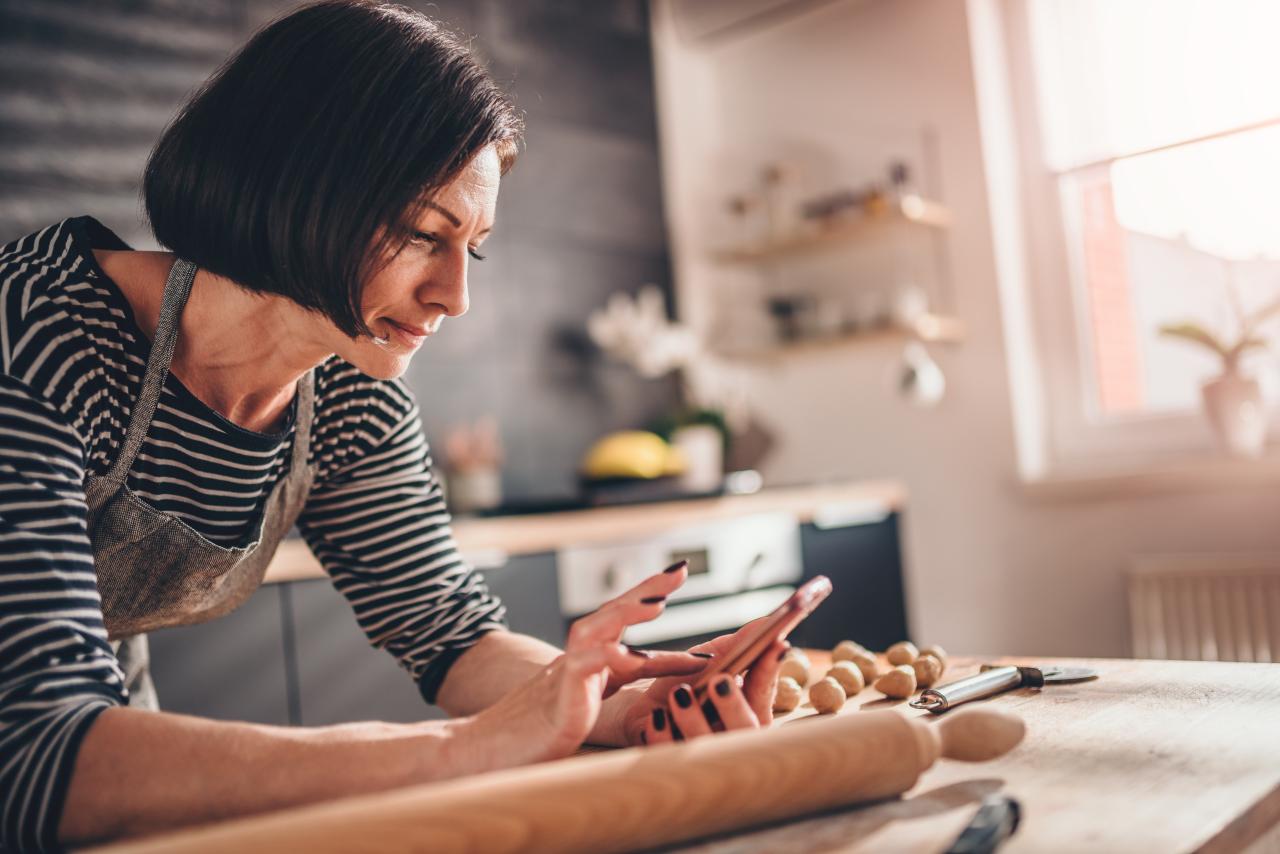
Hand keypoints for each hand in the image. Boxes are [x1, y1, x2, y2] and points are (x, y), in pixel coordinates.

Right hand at [457, 562, 707, 765]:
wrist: (484, 747)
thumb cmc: (537, 727)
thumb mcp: (592, 696)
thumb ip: (624, 676)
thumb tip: (662, 660)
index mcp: (587, 657)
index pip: (620, 617)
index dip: (648, 593)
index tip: (679, 571)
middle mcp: (576, 658)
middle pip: (611, 613)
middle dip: (645, 590)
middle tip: (679, 571)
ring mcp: (565, 675)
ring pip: (594, 632)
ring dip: (625, 613)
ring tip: (657, 603)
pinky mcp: (558, 700)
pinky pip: (579, 671)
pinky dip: (602, 659)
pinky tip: (624, 653)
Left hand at [618, 618, 788, 745]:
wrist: (642, 710)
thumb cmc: (684, 683)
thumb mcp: (710, 659)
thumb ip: (739, 644)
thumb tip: (769, 620)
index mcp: (749, 712)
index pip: (764, 693)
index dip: (769, 670)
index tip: (775, 644)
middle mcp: (733, 739)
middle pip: (745, 731)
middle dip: (733, 706)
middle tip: (719, 681)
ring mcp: (705, 758)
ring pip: (709, 747)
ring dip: (694, 718)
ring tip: (680, 694)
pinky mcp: (673, 768)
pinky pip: (670, 756)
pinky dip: (664, 735)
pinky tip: (657, 717)